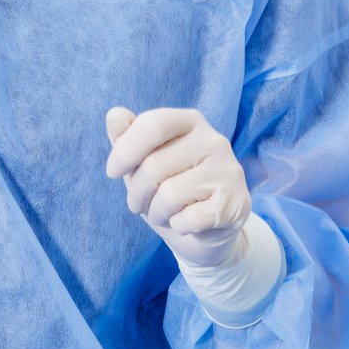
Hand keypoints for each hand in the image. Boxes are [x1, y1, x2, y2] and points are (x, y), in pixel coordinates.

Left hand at [103, 106, 251, 268]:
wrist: (204, 233)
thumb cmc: (168, 189)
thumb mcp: (142, 163)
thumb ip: (127, 138)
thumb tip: (114, 115)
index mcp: (190, 121)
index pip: (153, 124)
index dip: (125, 151)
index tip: (113, 172)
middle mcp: (214, 141)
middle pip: (154, 166)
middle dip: (137, 194)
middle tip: (141, 204)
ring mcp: (229, 172)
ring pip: (169, 195)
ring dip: (155, 213)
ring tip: (163, 213)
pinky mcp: (236, 204)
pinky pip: (188, 219)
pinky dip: (177, 227)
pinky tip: (186, 224)